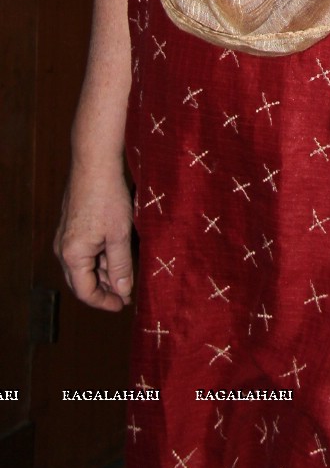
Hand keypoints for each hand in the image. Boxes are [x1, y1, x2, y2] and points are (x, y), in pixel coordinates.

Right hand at [54, 158, 134, 311]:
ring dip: (105, 271)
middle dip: (105, 288)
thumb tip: (122, 292)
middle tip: (128, 291)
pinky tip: (119, 251)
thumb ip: (120, 266)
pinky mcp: (71, 225)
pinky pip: (85, 250)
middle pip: (83, 280)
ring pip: (85, 265)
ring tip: (128, 271)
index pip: (85, 292)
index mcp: (72, 256)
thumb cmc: (107, 197)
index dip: (105, 302)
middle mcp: (63, 249)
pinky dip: (101, 256)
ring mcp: (65, 237)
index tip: (124, 304)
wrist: (95, 163)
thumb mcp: (119, 235)